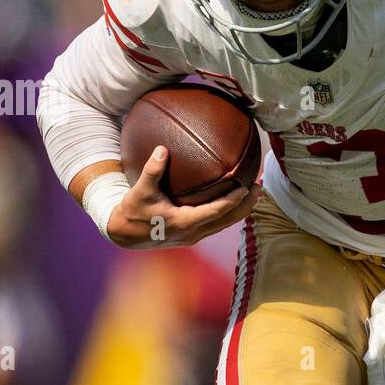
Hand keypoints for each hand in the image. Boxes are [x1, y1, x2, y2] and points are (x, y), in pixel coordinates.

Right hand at [107, 147, 260, 248]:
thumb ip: (152, 171)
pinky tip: (234, 199)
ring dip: (241, 210)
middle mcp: (193, 232)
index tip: (246, 188)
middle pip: (228, 220)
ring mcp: (194, 236)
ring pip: (225, 224)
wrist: (124, 235)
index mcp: (184, 222)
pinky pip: (217, 223)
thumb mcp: (140, 191)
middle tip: (260, 187)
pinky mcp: (192, 235)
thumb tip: (163, 149)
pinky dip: (228, 212)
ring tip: (254, 193)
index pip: (216, 212)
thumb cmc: (132, 212)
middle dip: (246, 205)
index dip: (233, 201)